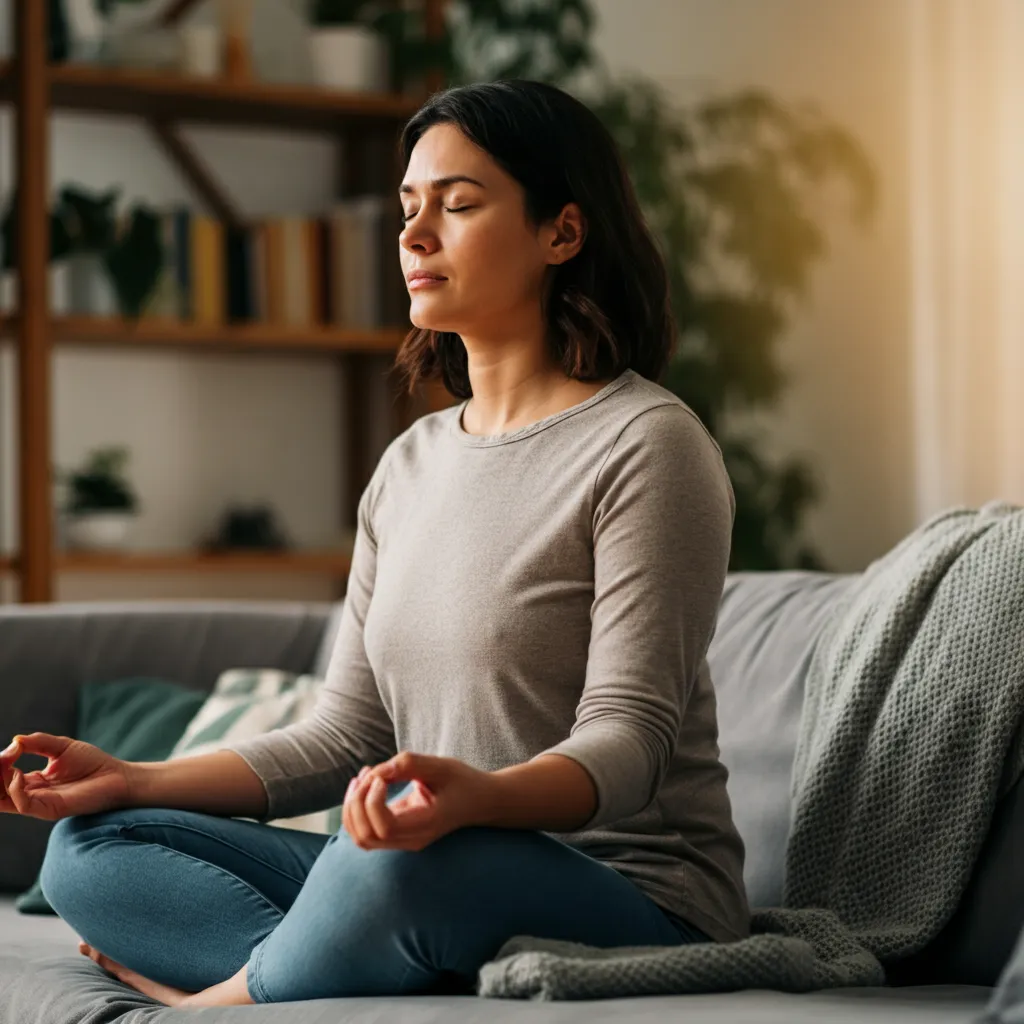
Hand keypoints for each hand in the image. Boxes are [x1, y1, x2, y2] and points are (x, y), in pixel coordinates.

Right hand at [0, 732, 131, 820]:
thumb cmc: (93, 762)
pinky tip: (18, 774)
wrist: (118, 776)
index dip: (1, 762)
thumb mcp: (62, 747)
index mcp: (33, 781)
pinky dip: (14, 790)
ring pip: (3, 799)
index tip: (12, 747)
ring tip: (5, 763)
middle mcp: (32, 794)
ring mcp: (40, 803)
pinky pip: (23, 805)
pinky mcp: (50, 809)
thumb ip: (38, 742)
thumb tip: (15, 740)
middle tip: (1, 758)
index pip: (3, 776)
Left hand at [342, 751, 495, 851]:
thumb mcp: (442, 766)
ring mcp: (403, 840)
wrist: (479, 801)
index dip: (372, 802)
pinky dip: (357, 809)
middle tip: (368, 774)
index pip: (383, 828)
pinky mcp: (397, 834)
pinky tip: (367, 783)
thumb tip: (378, 771)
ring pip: (361, 837)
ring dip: (353, 807)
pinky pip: (366, 831)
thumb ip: (410, 765)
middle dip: (356, 803)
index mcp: (425, 825)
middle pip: (366, 836)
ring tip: (363, 777)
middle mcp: (412, 839)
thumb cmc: (463, 781)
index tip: (381, 777)